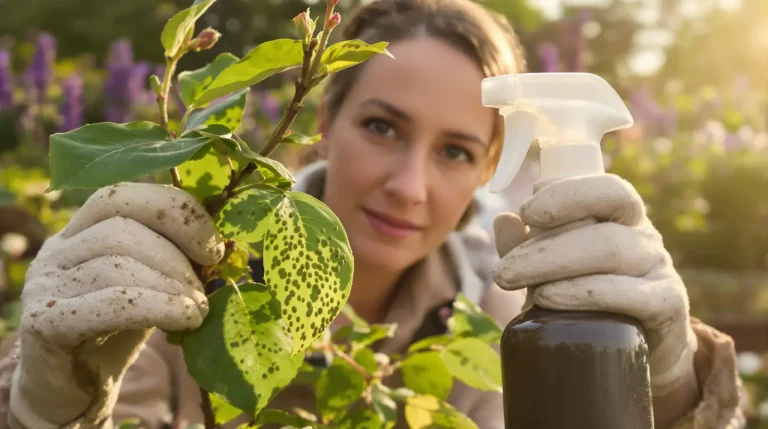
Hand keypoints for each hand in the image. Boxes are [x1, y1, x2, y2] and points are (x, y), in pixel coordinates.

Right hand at [10, 182, 224, 427]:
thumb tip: (222, 246)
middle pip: (120, 228)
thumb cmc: (118, 331)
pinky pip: (112, 302)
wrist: (74, 390)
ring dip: (172, 284)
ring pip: (116, 264)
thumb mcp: (150, 284)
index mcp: (80, 230)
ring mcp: (44, 285)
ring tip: (199, 308)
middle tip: (206, 284)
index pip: (123, 196)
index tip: (213, 248)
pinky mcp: (46, 322)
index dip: (175, 213)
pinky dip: (160, 307)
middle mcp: (56, 250)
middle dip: (176, 254)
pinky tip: (187, 320)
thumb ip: (172, 259)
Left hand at [492, 174, 696, 400]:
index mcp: (619, 216)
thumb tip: (504, 219)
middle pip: (599, 224)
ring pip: (611, 252)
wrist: (638, 348)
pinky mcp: (667, 305)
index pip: (606, 188)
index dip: (566, 194)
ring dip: (553, 265)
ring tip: (513, 282)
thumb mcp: (551, 270)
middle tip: (502, 271)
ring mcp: (659, 268)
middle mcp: (644, 236)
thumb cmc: (587, 299)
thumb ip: (525, 247)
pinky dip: (584, 293)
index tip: (526, 212)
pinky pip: (630, 293)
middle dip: (543, 244)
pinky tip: (549, 298)